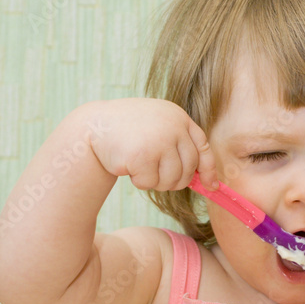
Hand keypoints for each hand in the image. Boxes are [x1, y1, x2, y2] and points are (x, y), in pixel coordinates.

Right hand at [88, 98, 217, 192]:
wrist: (94, 126)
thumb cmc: (128, 131)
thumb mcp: (158, 127)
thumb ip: (180, 145)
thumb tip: (206, 180)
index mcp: (178, 117)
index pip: (202, 147)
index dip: (208, 169)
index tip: (210, 186)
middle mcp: (173, 126)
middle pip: (188, 169)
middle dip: (175, 180)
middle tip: (157, 176)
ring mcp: (159, 140)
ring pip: (172, 180)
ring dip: (156, 182)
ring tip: (140, 167)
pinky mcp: (143, 156)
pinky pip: (151, 183)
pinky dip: (140, 182)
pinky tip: (128, 167)